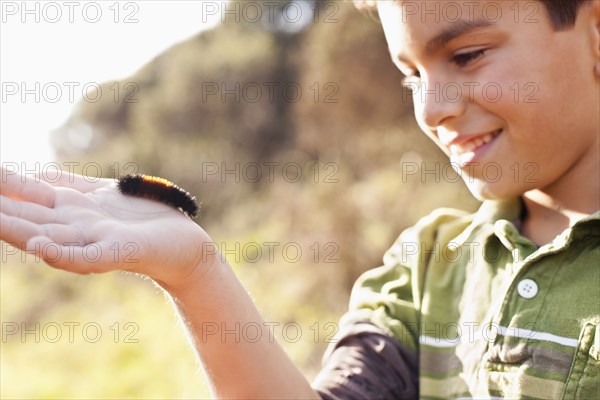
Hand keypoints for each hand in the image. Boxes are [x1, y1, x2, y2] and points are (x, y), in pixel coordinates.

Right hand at [0, 166, 211, 287]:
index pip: (21, 198)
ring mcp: (94, 242)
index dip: (0, 188)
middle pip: (25, 218)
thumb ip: (67, 186)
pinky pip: (88, 256)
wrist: (182, 243)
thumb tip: (34, 173)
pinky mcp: (120, 251)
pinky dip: (64, 253)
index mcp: (67, 213)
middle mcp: (73, 230)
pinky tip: (41, 246)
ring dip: (16, 230)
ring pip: (48, 237)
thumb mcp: (99, 195)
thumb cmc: (141, 219)